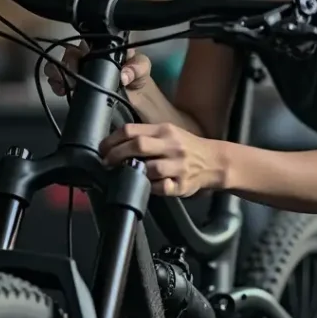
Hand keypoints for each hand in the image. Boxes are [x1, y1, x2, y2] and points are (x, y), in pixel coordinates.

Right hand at [42, 43, 151, 96]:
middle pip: (71, 51)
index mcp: (104, 46)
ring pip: (60, 62)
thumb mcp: (142, 69)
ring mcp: (80, 69)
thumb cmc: (138, 78)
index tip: (85, 58)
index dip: (84, 47)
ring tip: (64, 82)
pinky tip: (60, 89)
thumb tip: (123, 76)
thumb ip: (136, 68)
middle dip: (69, 61)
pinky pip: (57, 79)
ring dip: (57, 70)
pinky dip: (55, 82)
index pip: (89, 39)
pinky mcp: (73, 84)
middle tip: (74, 74)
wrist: (134, 101)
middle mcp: (89, 54)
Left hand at [99, 123, 226, 196]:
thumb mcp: (168, 133)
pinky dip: (149, 187)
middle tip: (106, 163)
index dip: (112, 140)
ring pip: (150, 168)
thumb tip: (114, 144)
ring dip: (133, 172)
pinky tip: (143, 185)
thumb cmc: (185, 147)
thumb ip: (145, 136)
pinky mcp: (182, 185)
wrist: (214, 162)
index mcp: (164, 130)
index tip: (103, 149)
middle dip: (116, 155)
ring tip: (123, 174)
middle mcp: (171, 145)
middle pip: (138, 146)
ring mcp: (178, 165)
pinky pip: (161, 187)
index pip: (132, 130)